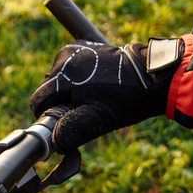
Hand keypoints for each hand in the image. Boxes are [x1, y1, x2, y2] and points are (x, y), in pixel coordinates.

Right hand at [30, 40, 180, 152]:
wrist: (154, 76)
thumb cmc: (127, 99)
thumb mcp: (97, 120)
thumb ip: (70, 132)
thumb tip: (51, 144)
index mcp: (63, 72)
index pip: (38, 101)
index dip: (49, 118)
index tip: (66, 124)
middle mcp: (64, 55)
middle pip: (49, 90)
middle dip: (62, 104)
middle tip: (88, 110)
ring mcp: (75, 48)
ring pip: (60, 82)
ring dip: (71, 93)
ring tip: (97, 98)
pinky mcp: (85, 47)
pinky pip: (71, 71)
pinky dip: (78, 82)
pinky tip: (98, 87)